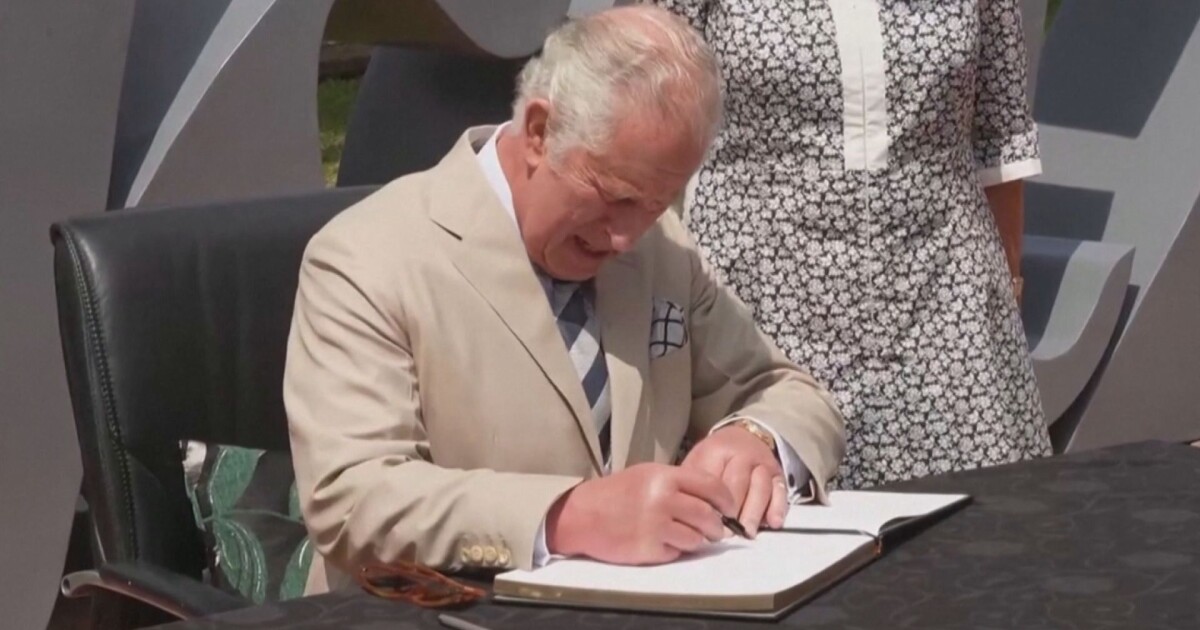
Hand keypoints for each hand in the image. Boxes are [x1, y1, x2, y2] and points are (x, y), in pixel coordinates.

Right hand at [545, 463, 735, 564]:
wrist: (582, 515)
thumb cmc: (615, 493)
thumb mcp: (648, 474)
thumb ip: (679, 482)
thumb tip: (711, 498)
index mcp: (665, 477)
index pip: (711, 486)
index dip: (726, 499)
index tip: (730, 508)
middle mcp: (663, 499)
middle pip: (709, 516)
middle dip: (718, 526)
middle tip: (717, 529)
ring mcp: (656, 525)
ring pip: (697, 538)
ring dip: (698, 540)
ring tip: (689, 537)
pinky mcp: (648, 549)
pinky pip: (676, 553)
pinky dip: (675, 550)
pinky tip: (663, 543)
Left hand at [681, 424, 786, 536]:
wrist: (743, 437)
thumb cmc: (715, 458)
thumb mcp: (698, 463)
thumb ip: (694, 485)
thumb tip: (690, 517)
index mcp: (717, 451)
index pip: (714, 478)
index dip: (711, 503)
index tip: (706, 522)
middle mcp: (743, 454)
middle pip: (738, 483)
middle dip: (733, 509)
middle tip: (727, 533)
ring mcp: (763, 463)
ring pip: (761, 487)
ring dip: (754, 512)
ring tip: (747, 532)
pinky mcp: (778, 474)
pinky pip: (780, 491)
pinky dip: (778, 508)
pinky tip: (773, 523)